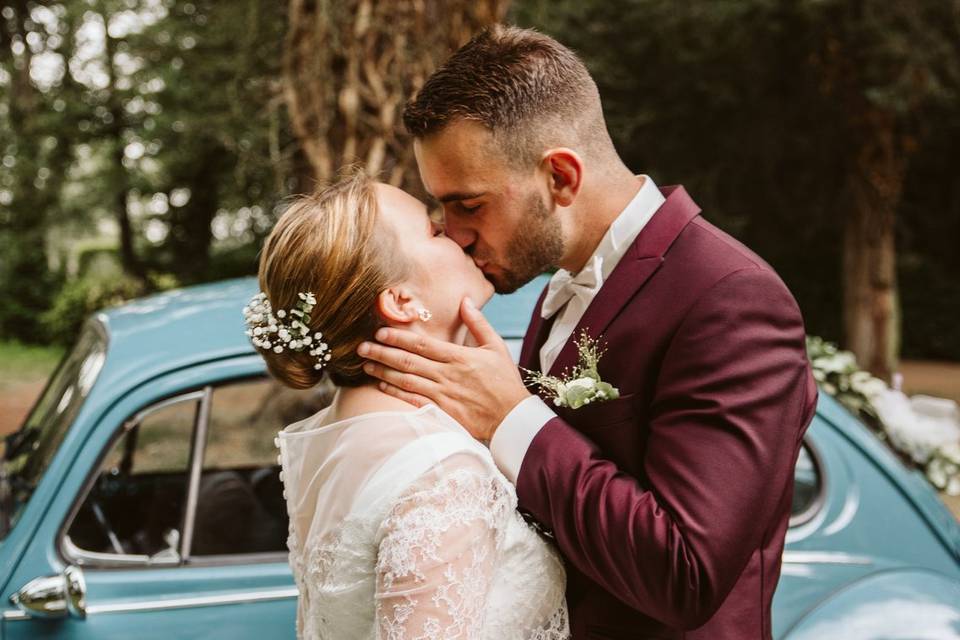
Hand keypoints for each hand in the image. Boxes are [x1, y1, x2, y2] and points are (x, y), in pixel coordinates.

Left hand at [357, 298, 530, 441]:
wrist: (513, 417)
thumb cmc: (505, 382)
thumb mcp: (496, 347)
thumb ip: (477, 323)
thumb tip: (465, 300)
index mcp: (459, 357)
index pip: (422, 344)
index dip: (399, 337)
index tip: (380, 331)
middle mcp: (447, 375)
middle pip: (408, 361)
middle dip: (382, 352)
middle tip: (361, 346)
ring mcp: (444, 395)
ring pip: (407, 381)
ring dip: (383, 371)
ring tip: (365, 364)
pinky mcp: (443, 412)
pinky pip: (414, 401)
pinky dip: (396, 393)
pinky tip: (381, 386)